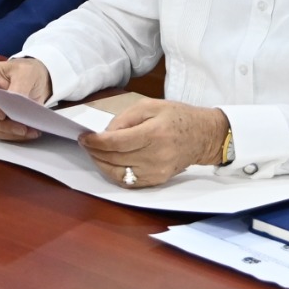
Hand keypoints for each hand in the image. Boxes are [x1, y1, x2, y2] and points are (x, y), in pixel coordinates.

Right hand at [0, 57, 53, 142]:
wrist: (35, 81)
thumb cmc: (26, 71)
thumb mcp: (26, 72)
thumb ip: (19, 87)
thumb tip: (15, 105)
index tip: (1, 114)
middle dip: (2, 124)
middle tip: (21, 127)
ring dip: (10, 132)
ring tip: (29, 131)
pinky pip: (1, 133)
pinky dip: (15, 135)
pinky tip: (30, 132)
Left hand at [78, 100, 227, 188]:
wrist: (204, 136)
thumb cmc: (177, 117)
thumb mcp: (151, 105)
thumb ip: (125, 118)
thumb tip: (106, 133)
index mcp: (154, 133)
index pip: (116, 142)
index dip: (96, 142)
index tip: (84, 137)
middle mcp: (156, 156)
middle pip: (115, 158)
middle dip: (95, 152)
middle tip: (86, 143)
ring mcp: (157, 171)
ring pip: (119, 174)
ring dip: (101, 164)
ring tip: (94, 153)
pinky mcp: (158, 180)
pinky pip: (129, 182)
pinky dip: (114, 174)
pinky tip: (108, 164)